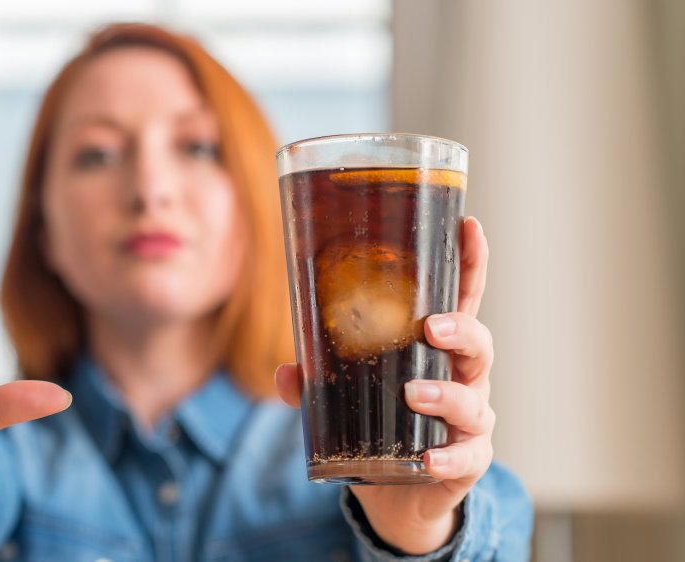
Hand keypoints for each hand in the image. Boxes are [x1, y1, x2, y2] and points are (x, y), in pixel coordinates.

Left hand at [275, 217, 492, 553]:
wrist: (399, 493)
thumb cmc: (380, 424)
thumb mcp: (344, 395)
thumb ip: (315, 381)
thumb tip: (285, 372)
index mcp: (436, 349)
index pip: (461, 299)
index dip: (469, 262)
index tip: (468, 225)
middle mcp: (462, 378)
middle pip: (478, 343)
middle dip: (461, 330)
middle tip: (431, 326)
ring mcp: (470, 419)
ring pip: (472, 400)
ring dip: (446, 394)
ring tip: (414, 392)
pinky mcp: (467, 461)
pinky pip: (465, 457)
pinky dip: (447, 456)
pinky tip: (428, 458)